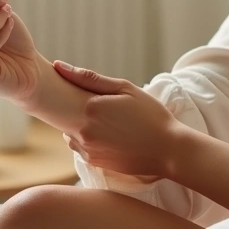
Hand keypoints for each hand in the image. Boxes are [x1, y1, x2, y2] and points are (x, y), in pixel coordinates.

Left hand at [53, 61, 186, 177]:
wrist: (168, 150)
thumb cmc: (151, 115)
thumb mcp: (126, 89)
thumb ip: (91, 78)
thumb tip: (59, 66)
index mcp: (90, 106)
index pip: (67, 94)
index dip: (77, 92)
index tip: (93, 95)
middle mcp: (83, 129)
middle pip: (67, 114)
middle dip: (79, 110)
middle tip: (105, 110)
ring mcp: (87, 148)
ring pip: (71, 132)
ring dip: (82, 126)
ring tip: (108, 124)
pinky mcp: (93, 162)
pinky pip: (80, 148)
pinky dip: (89, 141)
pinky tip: (110, 137)